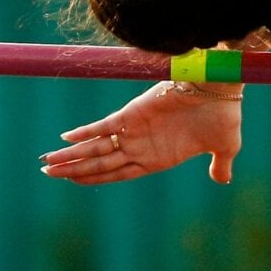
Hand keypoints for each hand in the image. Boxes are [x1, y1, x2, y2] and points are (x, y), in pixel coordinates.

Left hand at [40, 82, 242, 185]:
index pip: (117, 173)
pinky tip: (66, 138)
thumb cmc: (225, 115)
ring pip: (96, 148)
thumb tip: (222, 180)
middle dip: (72, 168)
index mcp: (157, 159)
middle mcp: (141, 147)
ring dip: (71, 156)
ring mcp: (135, 132)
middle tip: (45, 171)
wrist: (223, 88)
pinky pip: (103, 126)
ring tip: (46, 161)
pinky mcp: (133, 114)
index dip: (94, 178)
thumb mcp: (225, 147)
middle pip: (99, 163)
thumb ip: (219, 165)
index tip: (72, 181)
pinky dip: (85, 132)